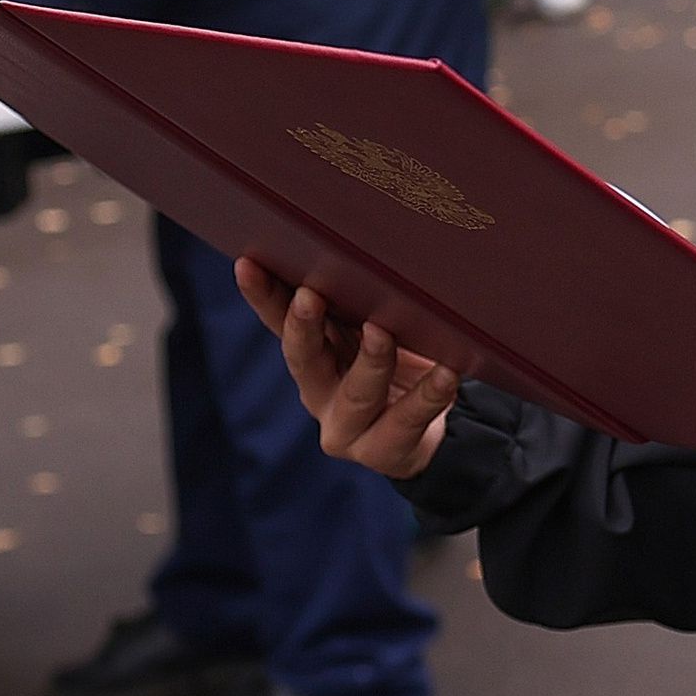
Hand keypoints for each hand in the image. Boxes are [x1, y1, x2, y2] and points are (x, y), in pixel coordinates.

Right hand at [236, 259, 459, 477]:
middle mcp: (319, 391)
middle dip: (304, 327)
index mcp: (311, 353)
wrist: (433, 431)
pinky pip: (408, 420)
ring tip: (382, 332)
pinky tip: (446, 374)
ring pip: (358, 393)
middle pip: (304, 359)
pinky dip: (429, 395)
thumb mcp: (372, 328)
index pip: (278, 320)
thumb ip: (362, 301)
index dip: (262, 295)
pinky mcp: (384, 450)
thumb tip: (363, 244)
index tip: (249, 263)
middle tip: (309, 296)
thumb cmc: (399, 361)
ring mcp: (348, 425)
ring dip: (371, 360)